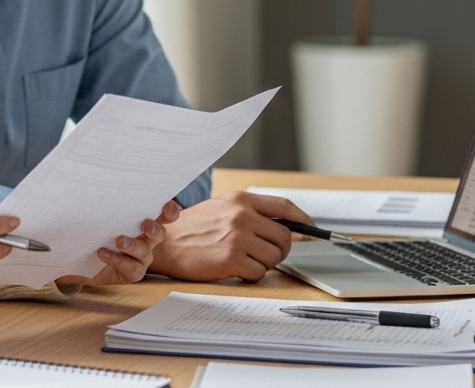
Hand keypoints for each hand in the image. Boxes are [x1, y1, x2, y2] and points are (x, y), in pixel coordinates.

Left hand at [56, 201, 180, 285]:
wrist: (81, 260)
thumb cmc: (93, 232)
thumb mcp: (98, 216)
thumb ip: (104, 206)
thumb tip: (93, 183)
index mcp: (142, 222)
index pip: (162, 215)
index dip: (169, 211)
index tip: (166, 206)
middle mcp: (145, 239)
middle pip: (159, 234)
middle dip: (155, 229)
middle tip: (146, 224)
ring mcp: (140, 258)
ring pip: (145, 252)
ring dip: (133, 246)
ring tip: (119, 241)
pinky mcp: (131, 273)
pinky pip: (131, 268)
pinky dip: (117, 259)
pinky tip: (102, 253)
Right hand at [148, 192, 313, 281]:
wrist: (163, 243)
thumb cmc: (191, 228)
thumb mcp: (221, 208)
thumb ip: (249, 212)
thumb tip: (284, 224)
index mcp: (241, 200)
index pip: (285, 207)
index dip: (302, 220)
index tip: (311, 229)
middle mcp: (242, 215)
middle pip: (284, 236)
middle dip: (280, 249)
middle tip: (265, 254)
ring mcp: (237, 237)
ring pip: (274, 257)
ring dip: (263, 264)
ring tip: (243, 260)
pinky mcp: (231, 259)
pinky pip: (259, 273)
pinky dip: (251, 275)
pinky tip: (235, 269)